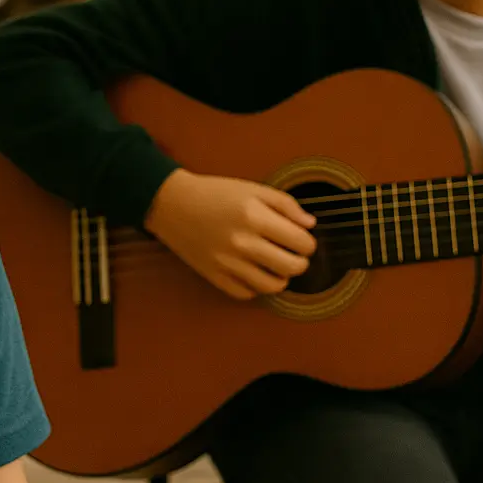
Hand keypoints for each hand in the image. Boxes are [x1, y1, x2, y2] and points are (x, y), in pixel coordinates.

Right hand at [143, 169, 316, 299]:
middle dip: (300, 262)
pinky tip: (253, 272)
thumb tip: (309, 225)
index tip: (302, 239)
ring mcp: (228, 263)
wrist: (173, 204)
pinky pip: (247, 293)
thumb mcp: (253, 189)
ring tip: (276, 265)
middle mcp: (243, 243)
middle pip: (292, 267)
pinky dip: (255, 286)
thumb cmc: (215, 193)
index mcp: (255, 217)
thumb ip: (286, 204)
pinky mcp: (214, 277)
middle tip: (294, 255)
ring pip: (272, 286)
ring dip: (281, 277)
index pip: (301, 242)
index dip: (308, 243)